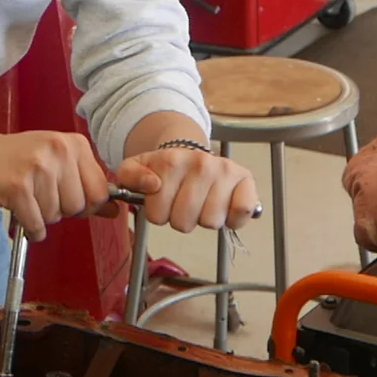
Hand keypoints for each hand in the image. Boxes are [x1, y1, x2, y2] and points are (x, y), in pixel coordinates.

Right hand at [0, 122, 111, 241]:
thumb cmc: (15, 160)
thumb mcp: (56, 164)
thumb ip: (86, 186)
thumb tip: (115, 211)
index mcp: (74, 143)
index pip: (100, 192)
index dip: (84, 204)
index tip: (65, 196)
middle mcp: (59, 150)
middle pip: (78, 206)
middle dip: (59, 210)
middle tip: (38, 193)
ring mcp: (38, 167)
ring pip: (56, 216)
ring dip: (40, 215)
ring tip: (25, 195)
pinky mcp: (17, 186)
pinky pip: (36, 224)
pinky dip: (30, 226)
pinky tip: (19, 210)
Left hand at [114, 147, 257, 232]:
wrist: (189, 154)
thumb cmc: (164, 170)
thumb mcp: (135, 168)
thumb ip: (130, 176)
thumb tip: (152, 184)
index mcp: (172, 160)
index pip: (157, 214)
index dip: (157, 214)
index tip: (161, 200)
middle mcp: (201, 163)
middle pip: (184, 221)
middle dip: (179, 219)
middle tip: (182, 203)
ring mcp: (225, 171)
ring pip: (210, 221)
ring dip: (204, 219)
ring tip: (201, 203)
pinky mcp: (246, 181)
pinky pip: (241, 211)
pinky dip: (233, 218)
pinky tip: (224, 209)